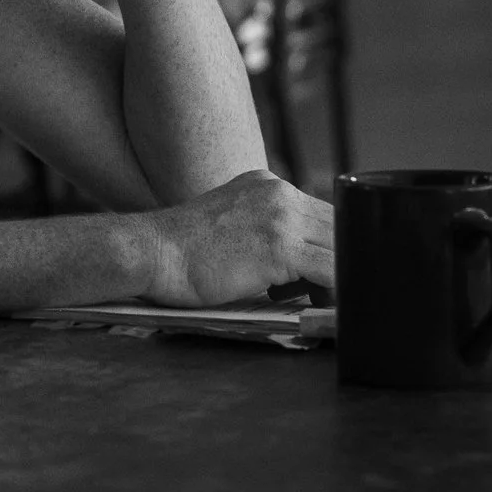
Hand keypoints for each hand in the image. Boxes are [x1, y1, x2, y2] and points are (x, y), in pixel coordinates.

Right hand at [132, 170, 334, 305]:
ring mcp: (281, 217)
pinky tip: (327, 307)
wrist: (152, 253)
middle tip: (323, 294)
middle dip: (337, 261)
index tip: (317, 277)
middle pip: (337, 227)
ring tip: (322, 301)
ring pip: (340, 247)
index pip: (320, 214)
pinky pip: (333, 270)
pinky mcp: (281, 247)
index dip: (325, 247)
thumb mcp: (229, 222)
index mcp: (267, 184)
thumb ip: (263, 229)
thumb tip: (298, 265)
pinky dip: (339, 291)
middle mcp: (279, 193)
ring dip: (339, 277)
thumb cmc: (181, 251)